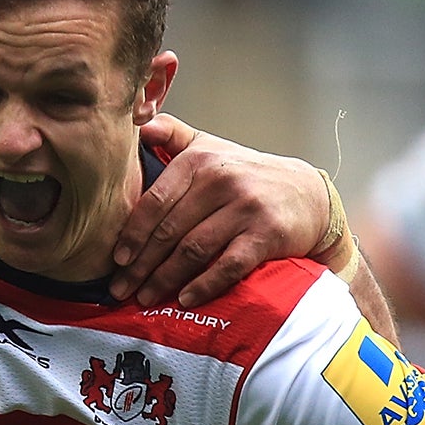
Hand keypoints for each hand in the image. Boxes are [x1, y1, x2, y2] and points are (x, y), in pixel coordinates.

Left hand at [110, 115, 332, 307]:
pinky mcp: (266, 235)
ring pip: (193, 250)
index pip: (155, 201)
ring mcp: (245, 209)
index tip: (116, 259)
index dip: (132, 233)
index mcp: (200, 162)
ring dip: (165, 279)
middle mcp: (221, 182)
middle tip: (122, 288)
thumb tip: (137, 125)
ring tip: (146, 299)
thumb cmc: (248, 175)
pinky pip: (228, 266)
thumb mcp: (211, 147)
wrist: (307, 195)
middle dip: (141, 265)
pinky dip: (204, 285)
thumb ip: (174, 136)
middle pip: (170, 231)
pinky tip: (185, 299)